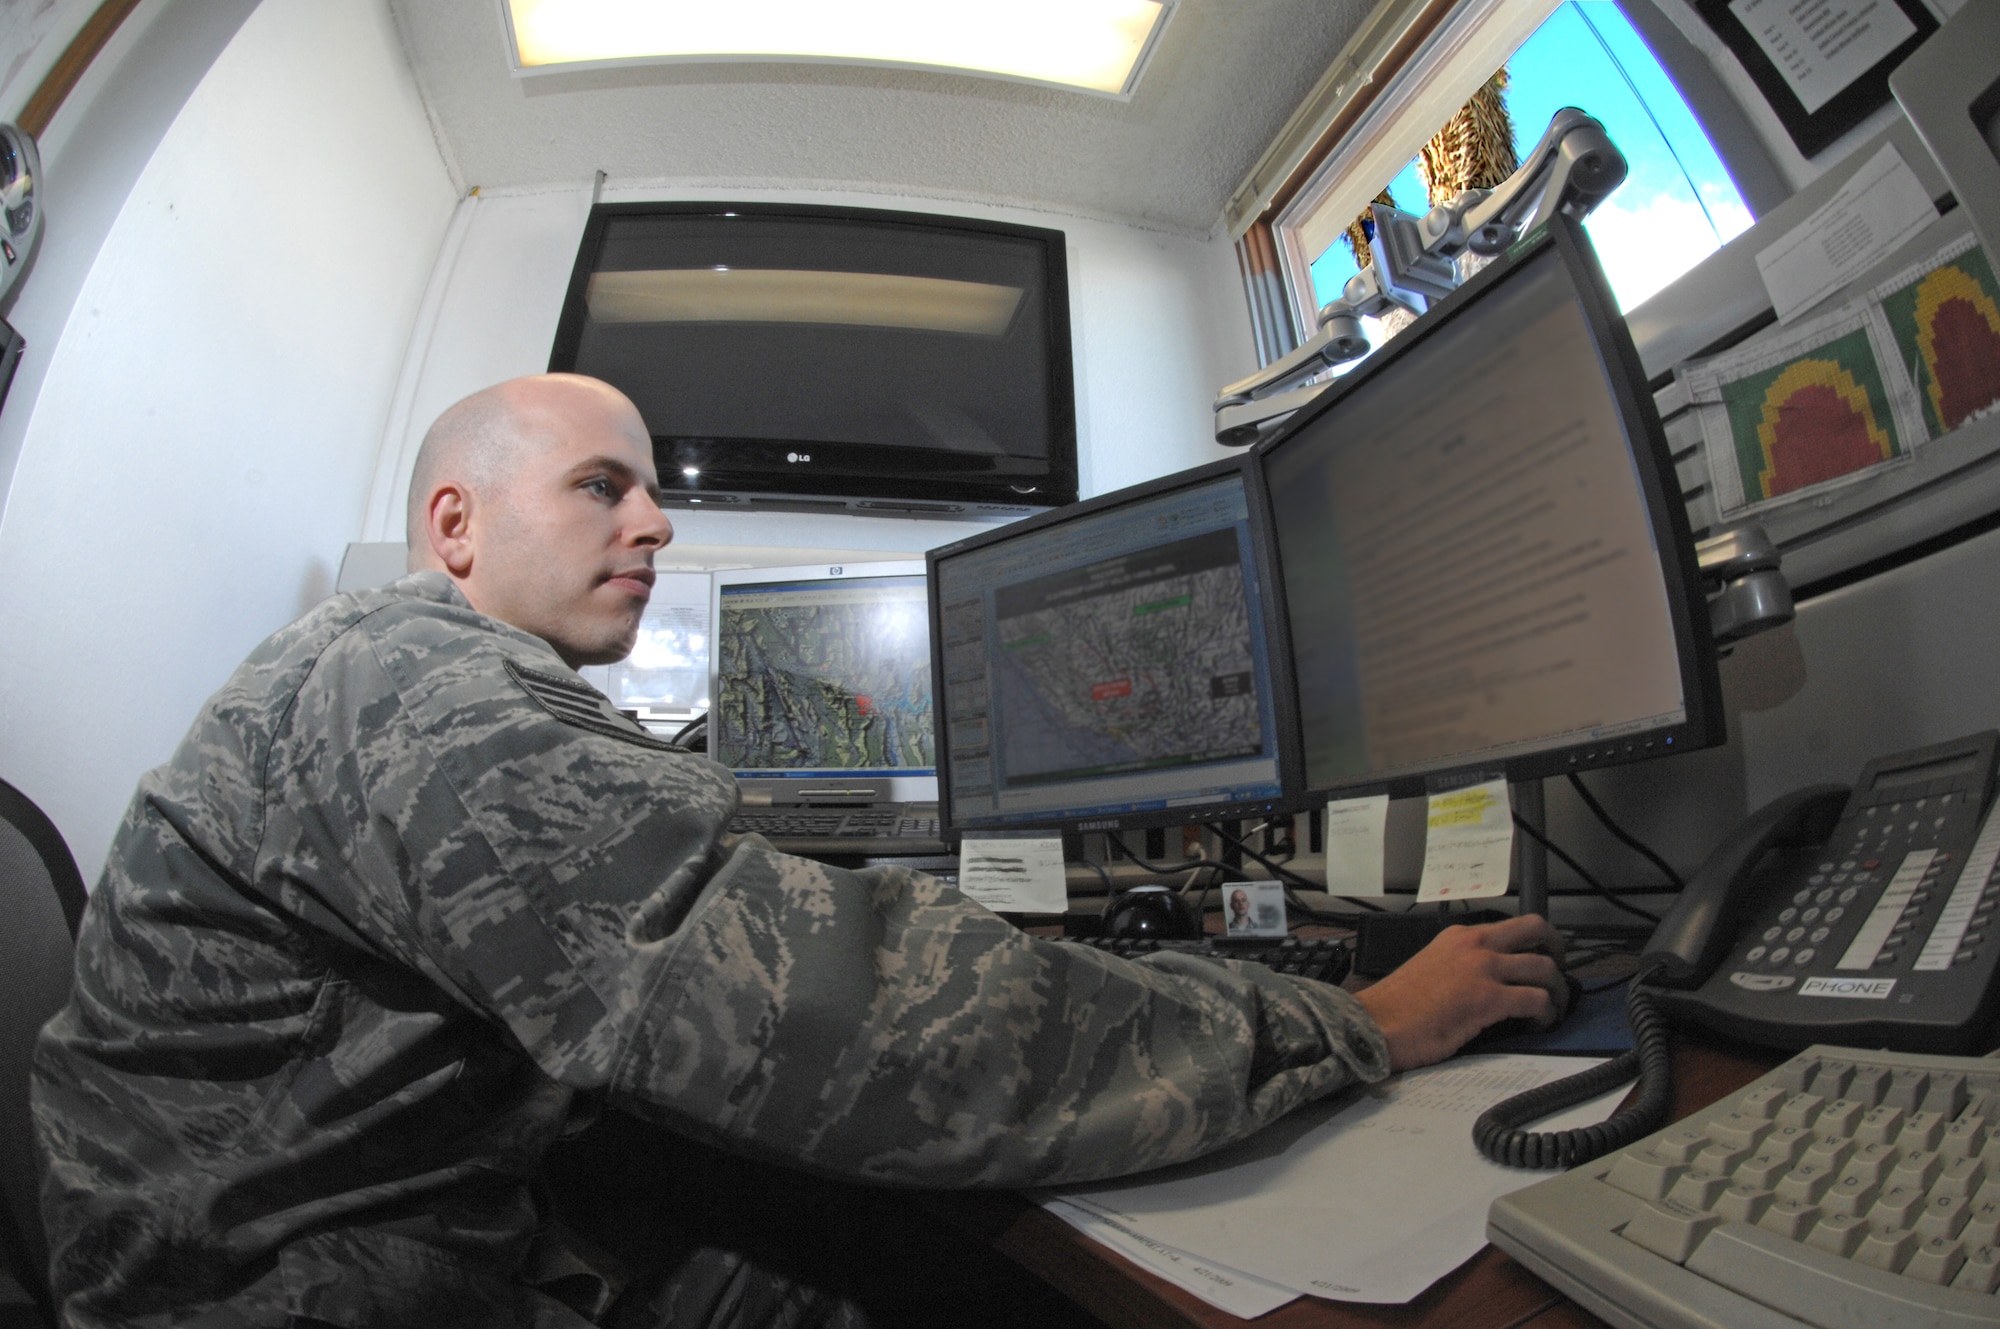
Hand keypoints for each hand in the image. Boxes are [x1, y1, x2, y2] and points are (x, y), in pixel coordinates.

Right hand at [1353, 915, 1566, 1071]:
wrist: (1377, 1023)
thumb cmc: (1397, 1005)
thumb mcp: (1431, 966)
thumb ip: (1460, 965)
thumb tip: (1485, 982)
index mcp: (1458, 936)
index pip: (1510, 925)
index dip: (1534, 940)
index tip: (1540, 954)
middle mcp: (1474, 945)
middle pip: (1536, 929)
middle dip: (1557, 949)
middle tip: (1558, 970)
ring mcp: (1483, 970)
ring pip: (1544, 968)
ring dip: (1558, 989)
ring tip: (1554, 1006)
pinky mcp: (1489, 999)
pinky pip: (1536, 1000)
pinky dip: (1547, 1013)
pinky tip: (1540, 1023)